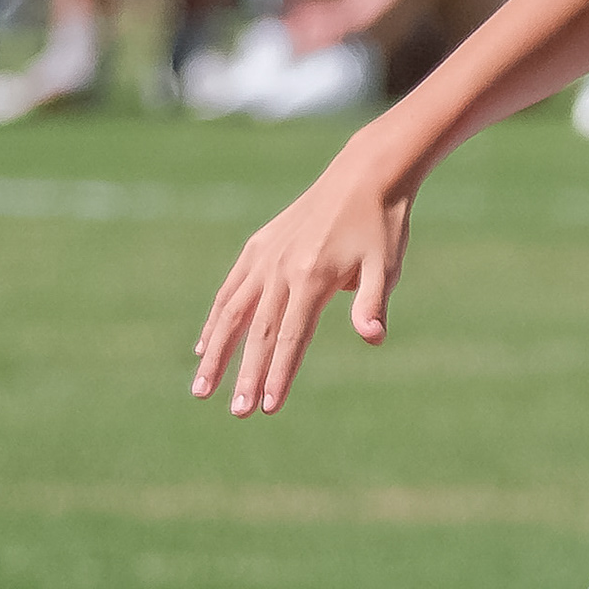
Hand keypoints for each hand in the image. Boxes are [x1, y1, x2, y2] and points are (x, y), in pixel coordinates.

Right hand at [193, 148, 417, 414]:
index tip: (269, 408)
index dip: (280, 375)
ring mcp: (265, 256)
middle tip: (238, 413)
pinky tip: (206, 347)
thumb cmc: (381, 226)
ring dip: (217, 353)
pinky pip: (231, 289)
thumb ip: (374, 304)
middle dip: (246, 376)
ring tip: (202, 389)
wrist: (364, 175)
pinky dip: (216, 319)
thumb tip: (372, 338)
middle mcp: (281, 268)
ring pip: (232, 312)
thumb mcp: (386, 266)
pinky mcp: (258, 247)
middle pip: (258, 332)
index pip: (291, 338)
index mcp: (312, 277)